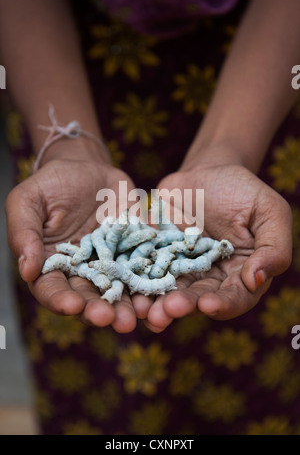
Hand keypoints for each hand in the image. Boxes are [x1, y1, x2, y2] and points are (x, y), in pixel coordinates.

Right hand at [5, 156, 137, 332]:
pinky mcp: (135, 251)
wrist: (87, 168)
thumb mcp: (28, 201)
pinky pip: (145, 266)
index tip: (72, 306)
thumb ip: (24, 233)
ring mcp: (111, 264)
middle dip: (99, 310)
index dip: (60, 300)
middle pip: (88, 296)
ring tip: (139, 314)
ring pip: (119, 289)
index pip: (52, 289)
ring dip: (129, 304)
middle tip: (110, 319)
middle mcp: (82, 271)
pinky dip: (153, 278)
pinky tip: (161, 288)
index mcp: (52, 266)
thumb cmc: (51, 184)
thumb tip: (26, 270)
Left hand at [138, 163, 291, 331]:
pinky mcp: (156, 256)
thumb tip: (256, 280)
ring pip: (169, 291)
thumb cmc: (244, 191)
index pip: (235, 297)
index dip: (222, 303)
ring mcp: (181, 269)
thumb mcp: (270, 212)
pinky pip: (145, 271)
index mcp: (241, 274)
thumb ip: (273, 247)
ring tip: (146, 311)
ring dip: (157, 304)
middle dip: (183, 306)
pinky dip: (137, 282)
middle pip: (198, 299)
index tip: (208, 304)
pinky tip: (128, 291)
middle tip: (168, 309)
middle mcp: (210, 279)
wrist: (207, 172)